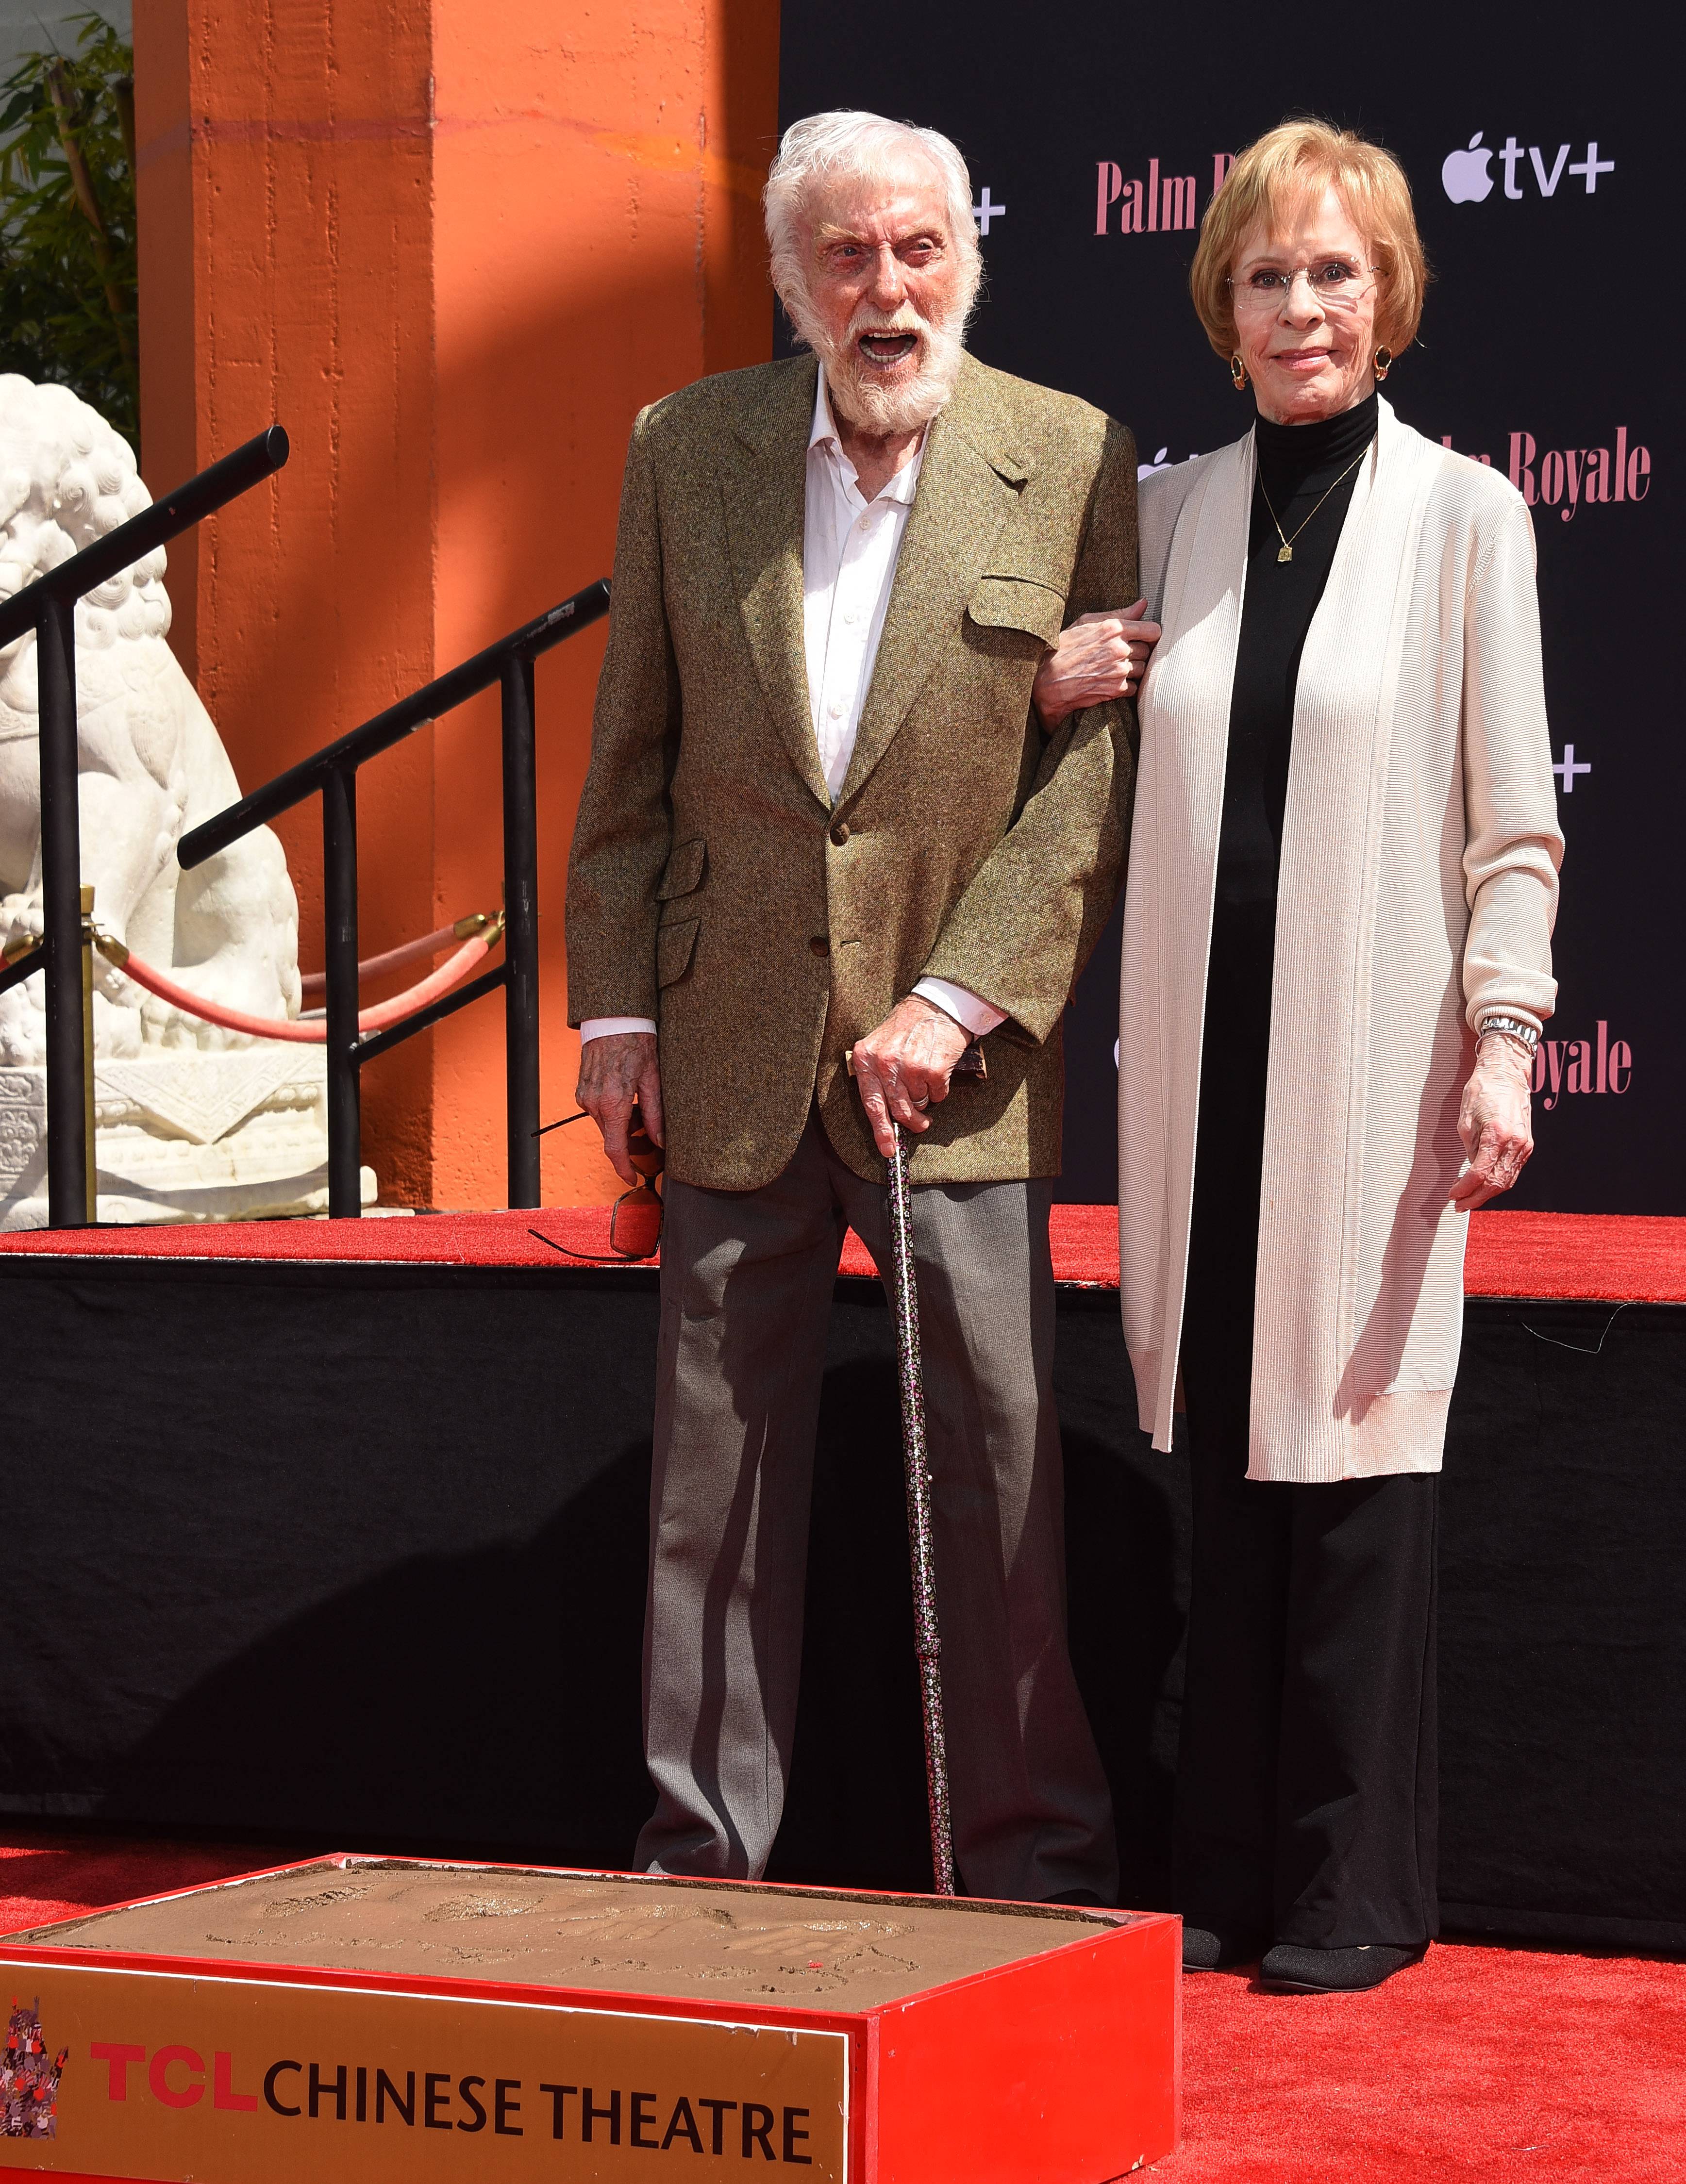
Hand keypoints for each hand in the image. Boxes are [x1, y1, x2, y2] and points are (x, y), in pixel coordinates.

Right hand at [577, 1030, 662, 1186]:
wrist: (613, 1019)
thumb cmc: (637, 1043)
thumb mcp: (653, 1079)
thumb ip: (656, 1114)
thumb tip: (660, 1141)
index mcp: (613, 1103)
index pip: (615, 1149)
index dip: (623, 1169)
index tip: (632, 1178)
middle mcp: (593, 1103)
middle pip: (612, 1137)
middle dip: (630, 1140)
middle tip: (649, 1126)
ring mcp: (585, 1097)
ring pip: (606, 1125)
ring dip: (622, 1124)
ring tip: (639, 1102)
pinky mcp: (582, 1090)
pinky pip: (598, 1111)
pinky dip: (613, 1112)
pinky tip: (626, 1095)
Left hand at [851, 995, 970, 1157]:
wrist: (937, 1004)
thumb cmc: (909, 1026)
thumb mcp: (881, 1045)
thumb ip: (877, 1075)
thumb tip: (884, 1113)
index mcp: (866, 1058)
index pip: (870, 1103)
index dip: (880, 1130)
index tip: (888, 1149)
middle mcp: (884, 1064)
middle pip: (897, 1110)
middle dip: (911, 1122)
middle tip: (921, 1124)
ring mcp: (909, 1067)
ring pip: (919, 1103)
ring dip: (926, 1099)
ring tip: (928, 1081)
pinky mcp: (932, 1070)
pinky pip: (938, 1095)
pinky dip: (941, 1089)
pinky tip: (939, 1071)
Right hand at [1032, 600, 1162, 730]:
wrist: (1048, 681)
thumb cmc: (1064, 648)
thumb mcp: (1087, 622)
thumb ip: (1119, 613)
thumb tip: (1143, 604)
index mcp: (1114, 628)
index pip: (1153, 630)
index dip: (1150, 634)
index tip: (1143, 637)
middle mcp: (1120, 649)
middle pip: (1148, 650)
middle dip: (1138, 652)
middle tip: (1122, 654)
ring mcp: (1119, 670)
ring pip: (1143, 669)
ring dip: (1133, 669)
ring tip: (1114, 667)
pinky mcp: (1117, 689)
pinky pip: (1136, 687)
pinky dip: (1127, 686)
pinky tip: (1112, 680)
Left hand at [1449, 1032, 1533, 1209]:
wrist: (1507, 1073)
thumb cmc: (1483, 1090)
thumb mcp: (1465, 1119)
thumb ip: (1469, 1148)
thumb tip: (1471, 1170)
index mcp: (1497, 1133)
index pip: (1480, 1172)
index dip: (1464, 1188)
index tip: (1452, 1194)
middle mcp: (1515, 1141)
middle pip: (1496, 1182)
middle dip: (1475, 1198)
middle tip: (1458, 1205)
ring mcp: (1525, 1144)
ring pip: (1507, 1181)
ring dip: (1487, 1194)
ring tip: (1468, 1200)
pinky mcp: (1528, 1145)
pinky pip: (1513, 1171)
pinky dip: (1498, 1182)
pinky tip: (1484, 1187)